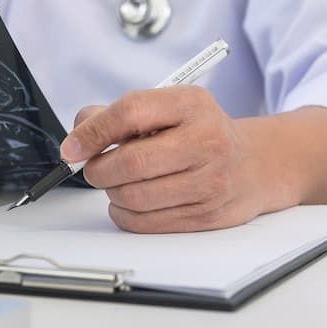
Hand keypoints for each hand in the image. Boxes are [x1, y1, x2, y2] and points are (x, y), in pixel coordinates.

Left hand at [62, 87, 267, 232]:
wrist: (253, 165)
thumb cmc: (199, 133)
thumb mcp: (169, 107)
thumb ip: (119, 114)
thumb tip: (78, 138)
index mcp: (192, 105)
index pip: (131, 112)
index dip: (94, 132)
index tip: (73, 147)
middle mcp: (207, 141)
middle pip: (132, 162)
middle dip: (99, 169)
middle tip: (94, 167)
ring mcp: (210, 182)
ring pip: (135, 197)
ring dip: (112, 192)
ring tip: (118, 182)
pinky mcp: (206, 215)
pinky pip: (145, 222)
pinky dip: (124, 213)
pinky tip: (131, 201)